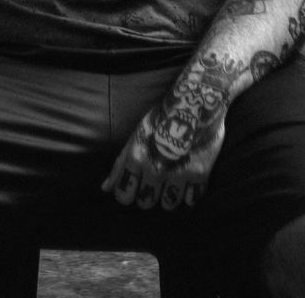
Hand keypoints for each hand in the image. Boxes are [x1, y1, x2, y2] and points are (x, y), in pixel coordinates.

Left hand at [101, 102, 224, 210]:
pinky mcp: (199, 174)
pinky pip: (191, 199)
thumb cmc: (162, 115)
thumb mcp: (136, 135)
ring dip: (169, 196)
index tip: (134, 188)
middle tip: (154, 182)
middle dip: (148, 195)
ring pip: (168, 204)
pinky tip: (188, 181)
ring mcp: (178, 173)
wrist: (194, 100)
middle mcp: (155, 170)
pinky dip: (189, 194)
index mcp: (137, 158)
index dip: (127, 193)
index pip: (124, 195)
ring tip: (172, 181)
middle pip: (145, 202)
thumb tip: (105, 188)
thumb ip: (121, 164)